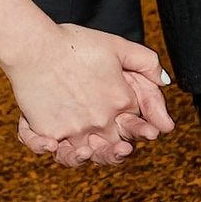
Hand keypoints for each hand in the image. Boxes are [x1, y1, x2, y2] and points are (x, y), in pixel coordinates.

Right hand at [1, 19, 172, 166]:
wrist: (35, 47)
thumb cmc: (74, 44)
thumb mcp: (118, 46)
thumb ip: (146, 62)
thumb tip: (164, 82)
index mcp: (120, 103)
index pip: (136, 125)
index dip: (141, 130)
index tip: (147, 132)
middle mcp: (99, 122)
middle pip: (113, 146)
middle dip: (119, 151)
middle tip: (122, 149)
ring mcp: (74, 130)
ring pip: (84, 156)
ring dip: (89, 157)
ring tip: (88, 153)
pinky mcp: (49, 131)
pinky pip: (49, 149)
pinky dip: (49, 149)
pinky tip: (52, 146)